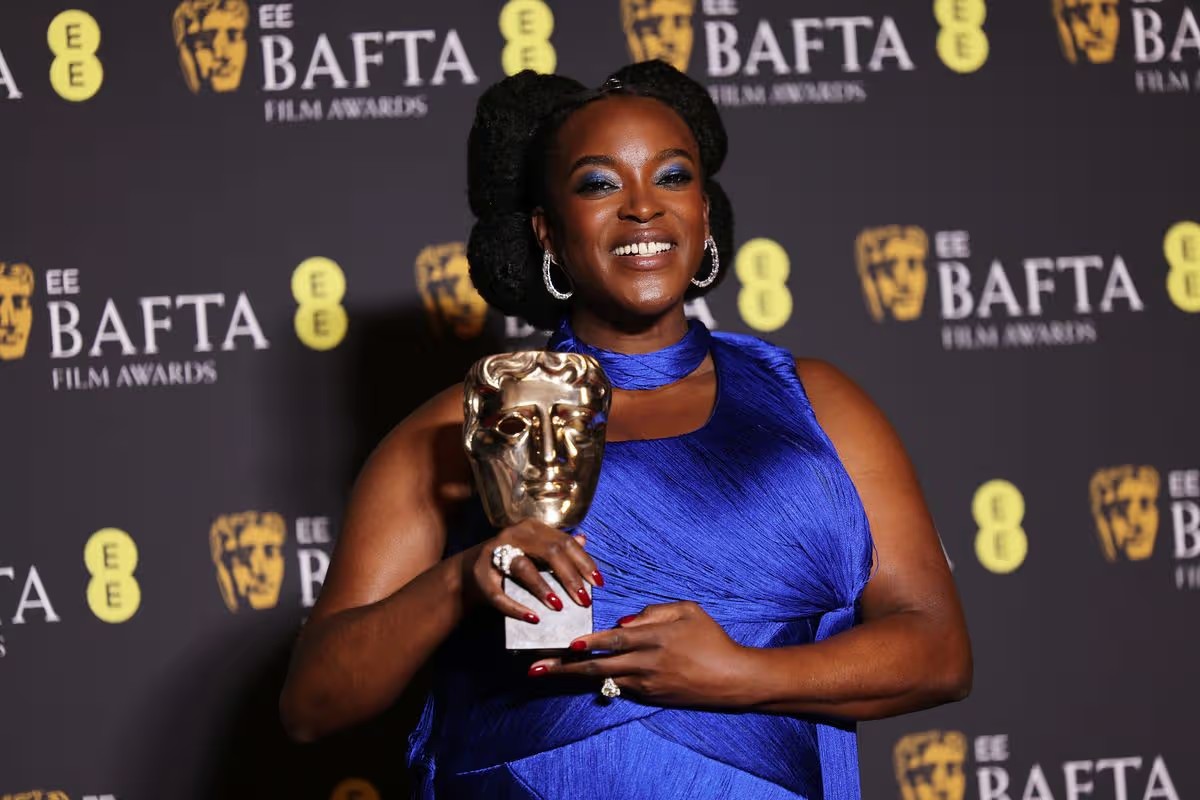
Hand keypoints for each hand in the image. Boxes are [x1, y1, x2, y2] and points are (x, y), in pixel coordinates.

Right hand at [465, 520, 602, 623]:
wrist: (468, 573)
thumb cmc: (510, 561)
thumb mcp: (534, 551)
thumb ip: (557, 546)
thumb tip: (584, 540)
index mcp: (532, 528)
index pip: (564, 542)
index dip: (584, 562)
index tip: (599, 583)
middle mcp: (514, 534)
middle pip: (549, 552)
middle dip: (570, 577)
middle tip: (584, 600)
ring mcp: (495, 553)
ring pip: (523, 567)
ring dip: (543, 588)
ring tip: (559, 606)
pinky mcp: (480, 575)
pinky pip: (500, 594)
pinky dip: (517, 608)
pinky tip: (533, 618)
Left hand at [529, 601, 751, 706]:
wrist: (732, 679)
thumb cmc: (712, 638)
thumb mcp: (688, 611)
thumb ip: (654, 610)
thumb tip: (622, 621)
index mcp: (655, 639)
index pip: (615, 640)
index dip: (591, 642)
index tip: (568, 645)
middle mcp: (646, 664)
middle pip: (598, 666)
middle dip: (564, 667)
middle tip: (535, 669)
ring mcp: (646, 685)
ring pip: (602, 679)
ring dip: (574, 676)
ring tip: (546, 673)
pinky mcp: (650, 698)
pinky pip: (619, 688)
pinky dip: (600, 681)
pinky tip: (580, 676)